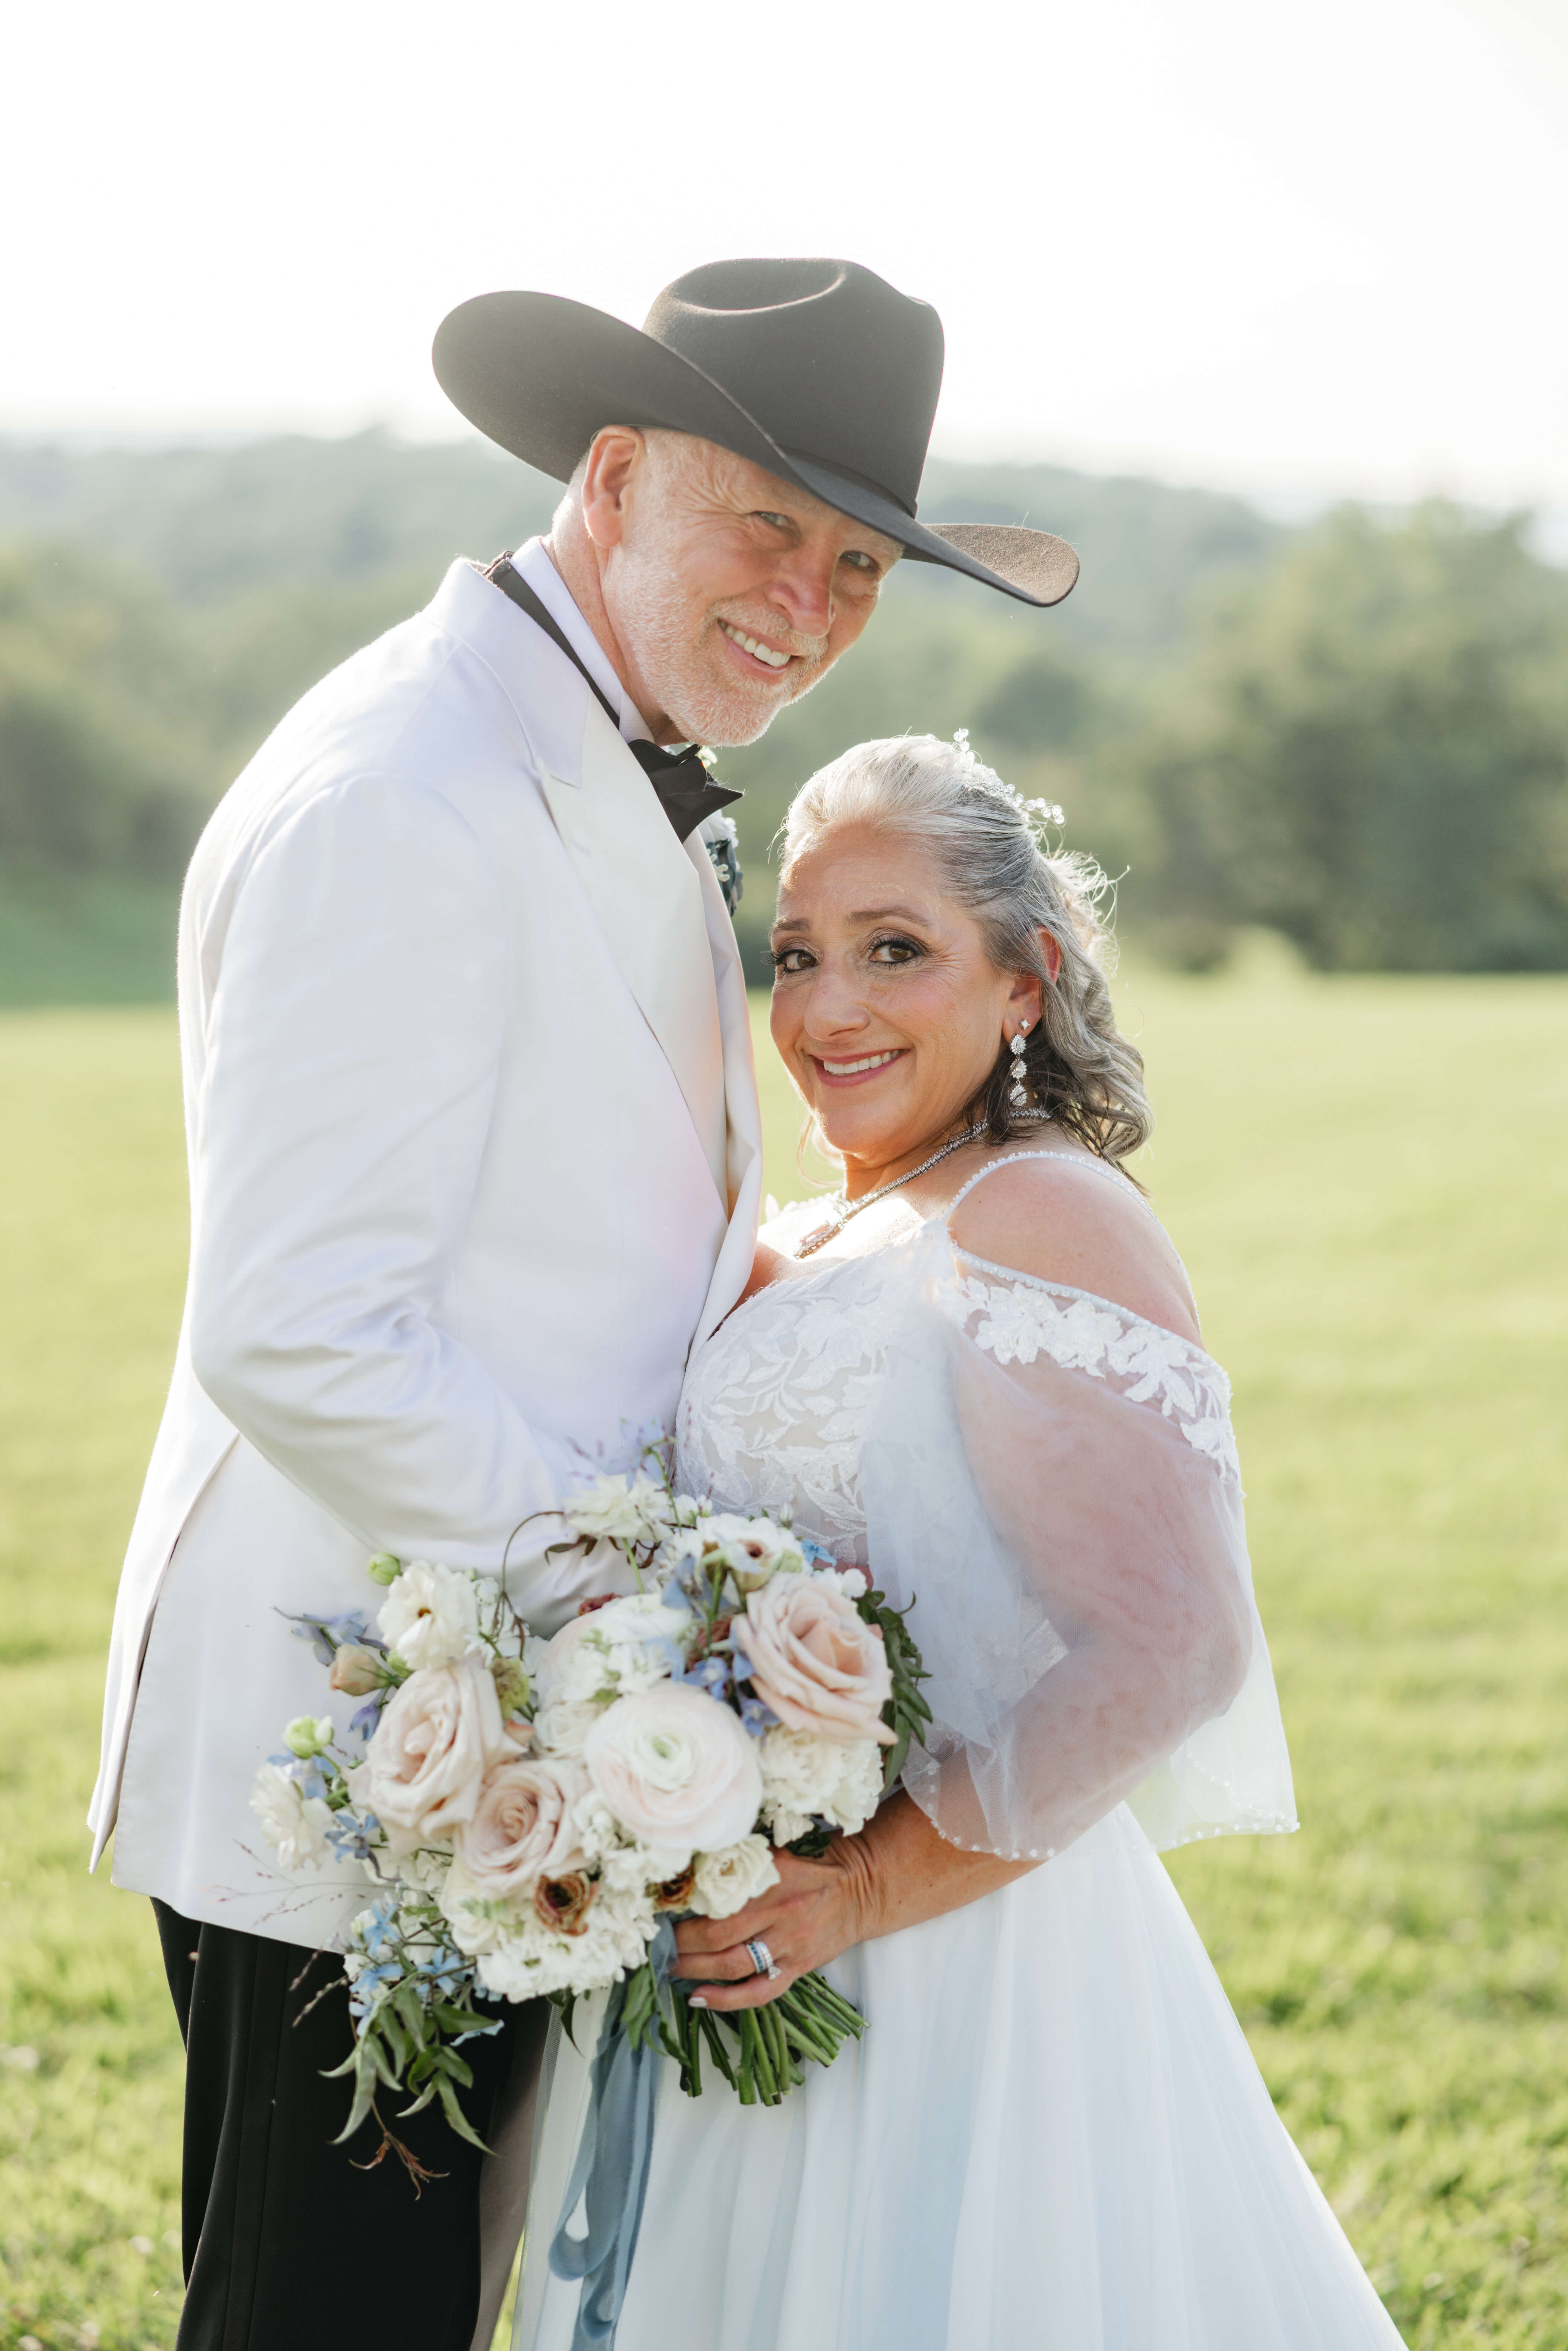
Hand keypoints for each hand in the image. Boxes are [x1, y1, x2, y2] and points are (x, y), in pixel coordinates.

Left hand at [670, 1837, 872, 2012]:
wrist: (861, 1888)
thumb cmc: (812, 1868)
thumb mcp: (777, 1854)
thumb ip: (742, 1861)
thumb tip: (693, 1868)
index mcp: (772, 1879)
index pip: (718, 1899)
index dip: (684, 1910)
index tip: (661, 1913)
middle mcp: (780, 1914)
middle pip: (719, 1937)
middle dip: (682, 1944)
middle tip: (658, 1945)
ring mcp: (790, 1945)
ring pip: (733, 1966)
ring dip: (695, 1970)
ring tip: (670, 1969)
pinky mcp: (798, 1969)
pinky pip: (758, 1993)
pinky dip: (726, 2001)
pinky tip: (699, 1998)